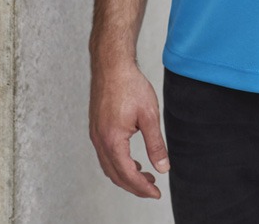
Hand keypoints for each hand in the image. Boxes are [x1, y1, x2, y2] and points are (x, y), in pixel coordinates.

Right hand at [89, 62, 169, 198]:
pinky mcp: (96, 128)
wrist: (111, 65)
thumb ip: (156, 144)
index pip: (127, 174)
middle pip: (115, 175)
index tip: (156, 193)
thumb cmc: (130, 85)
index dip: (142, 188)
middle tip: (152, 188)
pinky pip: (105, 155)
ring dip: (125, 175)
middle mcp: (100, 141)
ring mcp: (95, 135)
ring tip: (145, 176)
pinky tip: (132, 160)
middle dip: (134, 186)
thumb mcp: (149, 115)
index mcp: (112, 140)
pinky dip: (118, 164)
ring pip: (108, 166)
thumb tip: (163, 168)